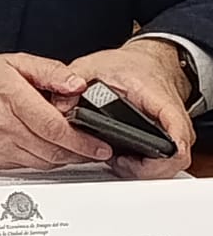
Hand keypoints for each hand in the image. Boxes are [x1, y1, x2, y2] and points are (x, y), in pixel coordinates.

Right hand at [0, 54, 112, 170]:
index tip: (101, 145)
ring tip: (74, 149)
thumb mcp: (11, 63)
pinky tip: (45, 149)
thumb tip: (77, 84)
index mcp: (10, 98)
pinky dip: (41, 161)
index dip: (83, 140)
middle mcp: (3, 126)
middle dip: (80, 153)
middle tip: (96, 150)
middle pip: (53, 150)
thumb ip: (48, 70)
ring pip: (42, 163)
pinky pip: (25, 167)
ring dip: (62, 159)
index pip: (55, 127)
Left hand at [67, 39, 196, 179]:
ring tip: (114, 159)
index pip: (176, 129)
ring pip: (166, 167)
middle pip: (172, 159)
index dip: (168, 149)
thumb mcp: (95, 65)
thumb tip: (60, 104)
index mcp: (158, 98)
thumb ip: (74, 79)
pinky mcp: (165, 143)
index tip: (148, 157)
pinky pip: (159, 165)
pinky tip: (120, 158)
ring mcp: (171, 135)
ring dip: (140, 170)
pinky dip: (140, 167)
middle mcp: (171, 121)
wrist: (145, 65)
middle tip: (115, 160)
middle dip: (142, 167)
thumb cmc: (126, 67)